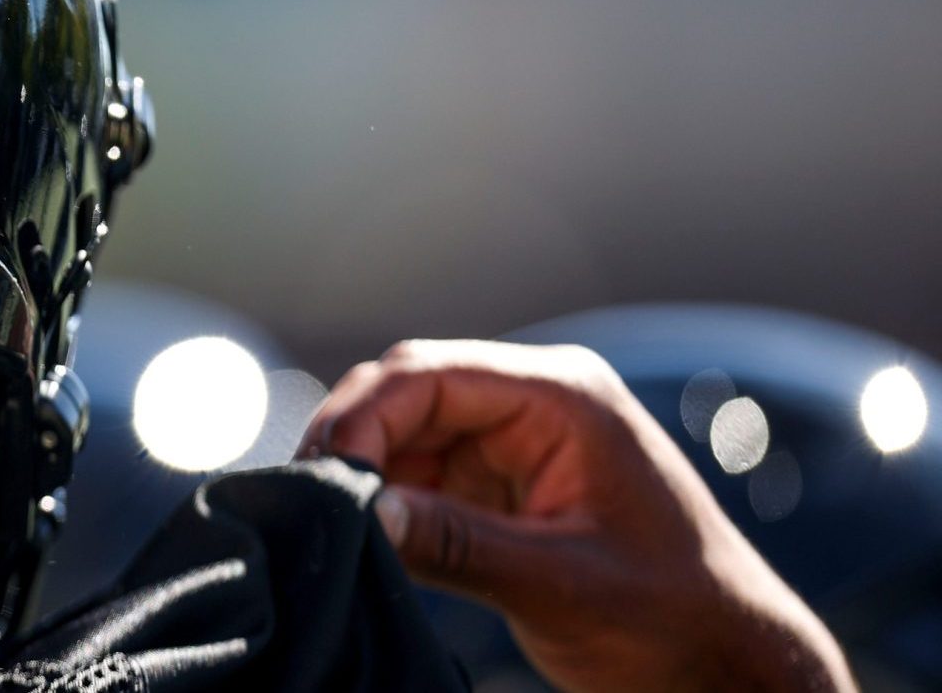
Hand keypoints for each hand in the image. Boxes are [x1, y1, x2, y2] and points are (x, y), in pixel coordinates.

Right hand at [302, 339, 852, 692]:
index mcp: (565, 397)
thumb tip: (364, 511)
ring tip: (329, 522)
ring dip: (363, 470)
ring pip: (404, 432)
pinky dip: (385, 499)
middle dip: (352, 438)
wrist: (728, 667)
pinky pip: (420, 472)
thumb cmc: (674, 620)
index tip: (325, 475)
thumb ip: (459, 544)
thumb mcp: (562, 586)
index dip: (364, 416)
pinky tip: (363, 533)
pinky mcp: (500, 485)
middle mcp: (535, 403)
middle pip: (407, 392)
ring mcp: (515, 442)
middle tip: (308, 498)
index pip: (431, 374)